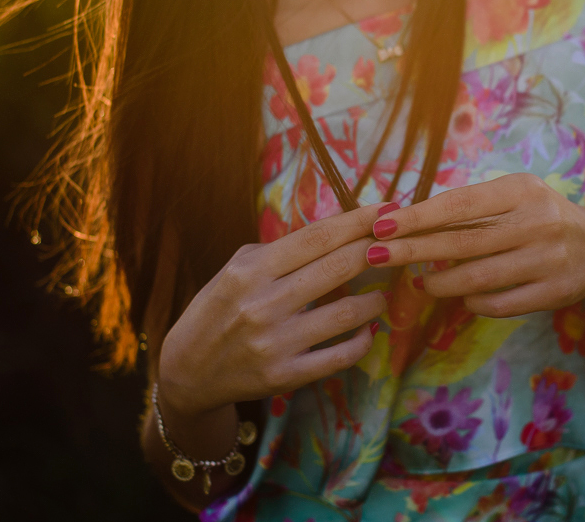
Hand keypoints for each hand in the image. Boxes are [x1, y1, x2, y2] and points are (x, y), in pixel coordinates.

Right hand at [157, 203, 390, 420]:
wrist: (186, 371)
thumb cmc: (218, 310)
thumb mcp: (236, 270)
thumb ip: (280, 251)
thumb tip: (336, 232)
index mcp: (251, 270)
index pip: (317, 236)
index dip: (358, 220)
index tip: (388, 208)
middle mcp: (263, 304)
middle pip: (339, 267)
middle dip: (377, 250)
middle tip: (397, 244)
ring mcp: (275, 343)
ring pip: (347, 313)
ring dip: (375, 299)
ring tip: (381, 294)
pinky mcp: (285, 376)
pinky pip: (340, 357)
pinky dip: (363, 341)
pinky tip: (368, 330)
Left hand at [364, 173, 584, 317]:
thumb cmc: (540, 217)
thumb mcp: (515, 197)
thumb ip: (472, 206)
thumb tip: (406, 218)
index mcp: (522, 190)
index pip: (460, 203)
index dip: (418, 216)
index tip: (382, 225)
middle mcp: (537, 223)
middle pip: (462, 242)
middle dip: (412, 249)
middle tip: (374, 255)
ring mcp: (547, 260)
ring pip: (476, 277)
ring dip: (438, 281)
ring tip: (418, 281)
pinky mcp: (553, 293)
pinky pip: (498, 303)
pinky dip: (472, 301)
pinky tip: (460, 296)